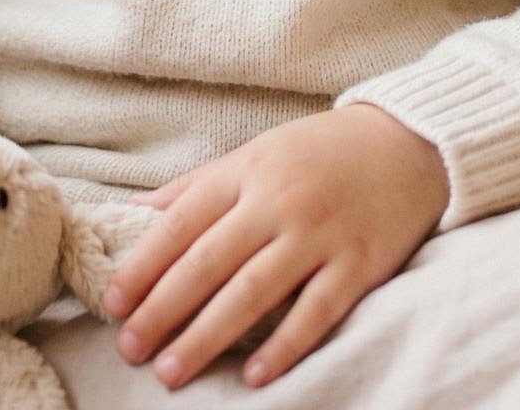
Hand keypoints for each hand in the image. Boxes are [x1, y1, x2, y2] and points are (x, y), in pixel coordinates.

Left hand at [101, 102, 450, 390]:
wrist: (407, 143)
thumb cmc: (319, 153)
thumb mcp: (256, 154)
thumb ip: (198, 187)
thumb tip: (136, 215)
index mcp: (248, 171)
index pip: (183, 221)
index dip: (144, 264)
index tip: (112, 303)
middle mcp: (279, 201)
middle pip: (209, 261)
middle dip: (163, 309)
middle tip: (129, 349)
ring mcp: (320, 233)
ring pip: (253, 292)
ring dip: (207, 335)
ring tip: (171, 371)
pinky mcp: (359, 263)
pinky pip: (316, 312)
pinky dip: (284, 346)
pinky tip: (253, 376)